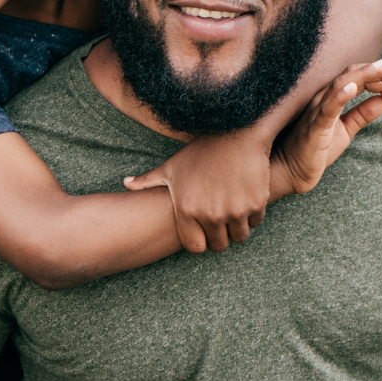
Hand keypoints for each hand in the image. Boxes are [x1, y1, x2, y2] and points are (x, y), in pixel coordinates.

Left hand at [124, 131, 270, 253]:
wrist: (236, 133)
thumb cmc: (200, 151)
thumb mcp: (171, 166)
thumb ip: (148, 181)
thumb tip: (126, 184)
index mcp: (186, 210)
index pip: (194, 247)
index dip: (199, 242)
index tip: (202, 233)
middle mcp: (210, 215)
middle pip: (219, 246)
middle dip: (219, 237)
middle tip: (220, 223)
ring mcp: (235, 211)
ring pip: (239, 237)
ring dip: (237, 227)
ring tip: (232, 210)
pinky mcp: (255, 204)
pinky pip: (255, 222)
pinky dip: (252, 214)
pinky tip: (246, 199)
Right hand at [271, 59, 381, 197]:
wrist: (290, 173)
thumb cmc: (314, 151)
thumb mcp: (345, 130)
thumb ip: (362, 114)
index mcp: (330, 99)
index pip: (357, 78)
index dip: (380, 77)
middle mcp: (321, 100)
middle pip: (351, 75)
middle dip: (378, 72)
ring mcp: (316, 113)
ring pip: (340, 85)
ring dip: (363, 75)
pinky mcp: (313, 129)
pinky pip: (327, 109)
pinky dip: (339, 96)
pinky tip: (352, 88)